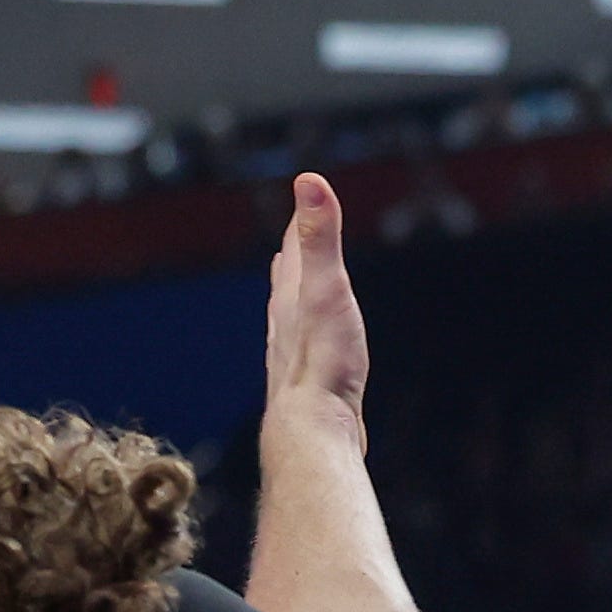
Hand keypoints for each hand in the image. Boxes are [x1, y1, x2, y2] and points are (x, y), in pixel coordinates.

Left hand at [265, 172, 365, 425]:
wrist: (313, 430)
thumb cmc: (323, 361)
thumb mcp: (327, 288)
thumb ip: (321, 238)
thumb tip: (309, 182)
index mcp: (291, 298)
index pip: (295, 249)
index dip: (301, 222)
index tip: (303, 198)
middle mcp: (285, 326)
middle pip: (287, 282)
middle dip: (293, 258)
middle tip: (292, 239)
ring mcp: (293, 359)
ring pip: (290, 319)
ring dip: (294, 299)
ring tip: (294, 290)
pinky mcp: (306, 389)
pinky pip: (305, 354)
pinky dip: (307, 340)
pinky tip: (312, 354)